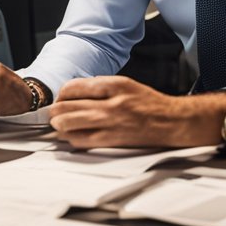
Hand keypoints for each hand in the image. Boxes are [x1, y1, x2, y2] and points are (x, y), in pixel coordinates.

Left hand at [49, 76, 225, 148]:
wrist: (170, 121)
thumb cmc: (148, 103)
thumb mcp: (126, 84)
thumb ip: (100, 87)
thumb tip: (73, 92)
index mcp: (114, 85)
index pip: (73, 87)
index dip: (61, 94)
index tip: (61, 98)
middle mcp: (111, 103)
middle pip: (66, 106)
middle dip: (55, 111)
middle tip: (55, 113)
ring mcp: (110, 123)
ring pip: (68, 124)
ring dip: (59, 125)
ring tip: (60, 124)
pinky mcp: (112, 141)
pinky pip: (80, 141)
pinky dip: (71, 138)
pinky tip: (73, 136)